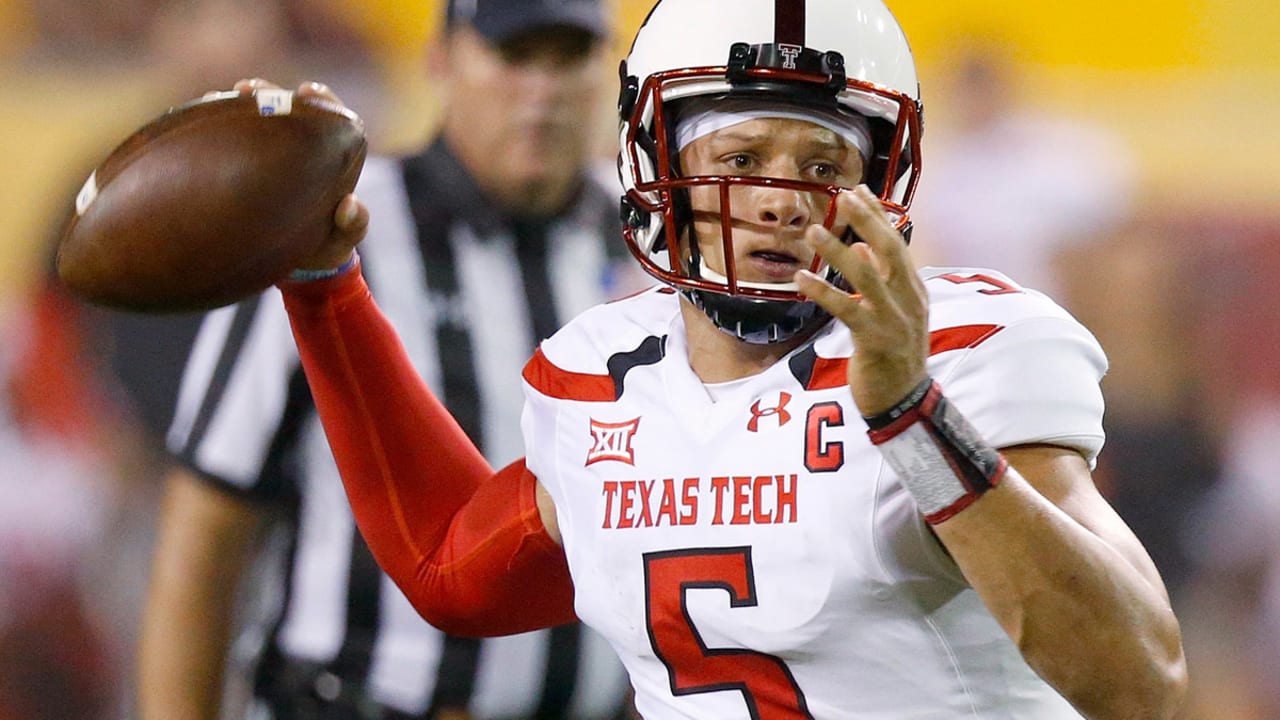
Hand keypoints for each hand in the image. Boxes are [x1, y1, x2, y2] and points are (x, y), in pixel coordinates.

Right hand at [232, 78, 368, 270]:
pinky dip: (213, 131)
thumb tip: (350, 204)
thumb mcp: (342, 242)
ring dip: (234, 107)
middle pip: (284, 108)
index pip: (329, 115)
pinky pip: (225, 143)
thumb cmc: (326, 247)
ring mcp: (265, 155)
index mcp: (329, 155)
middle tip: (249, 89)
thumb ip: (354, 226)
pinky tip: (196, 126)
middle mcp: (297, 147)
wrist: (295, 267)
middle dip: (267, 93)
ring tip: (216, 100)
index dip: (319, 99)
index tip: (306, 91)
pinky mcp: (239, 165)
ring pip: (251, 121)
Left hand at [794, 185, 928, 416]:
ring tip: (813, 230)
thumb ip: (881, 280)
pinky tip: (802, 278)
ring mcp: (894, 319)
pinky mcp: (875, 340)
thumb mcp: (894, 313)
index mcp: (914, 291)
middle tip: (842, 196)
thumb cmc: (894, 356)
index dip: (878, 216)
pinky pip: (846, 309)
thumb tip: (864, 247)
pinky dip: (823, 291)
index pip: (896, 244)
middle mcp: (909, 300)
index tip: (859, 190)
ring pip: (866, 275)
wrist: (904, 401)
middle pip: (888, 250)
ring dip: (838, 250)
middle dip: (866, 220)